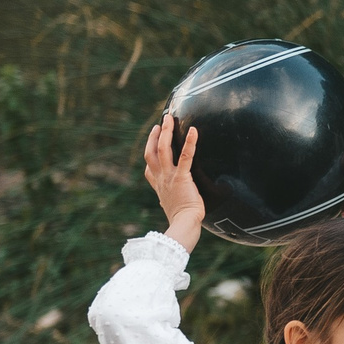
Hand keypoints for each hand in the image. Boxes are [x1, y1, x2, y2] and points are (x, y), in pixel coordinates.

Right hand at [143, 114, 204, 249]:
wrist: (184, 225)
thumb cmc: (181, 219)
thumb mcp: (172, 206)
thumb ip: (170, 199)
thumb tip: (168, 201)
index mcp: (158, 185)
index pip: (149, 167)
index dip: (150, 152)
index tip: (152, 141)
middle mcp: (161, 178)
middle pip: (152, 152)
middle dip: (155, 136)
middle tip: (160, 123)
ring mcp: (169, 176)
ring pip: (163, 149)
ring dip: (166, 132)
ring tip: (169, 119)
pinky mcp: (182, 177)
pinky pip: (186, 156)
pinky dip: (190, 143)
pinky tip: (194, 131)